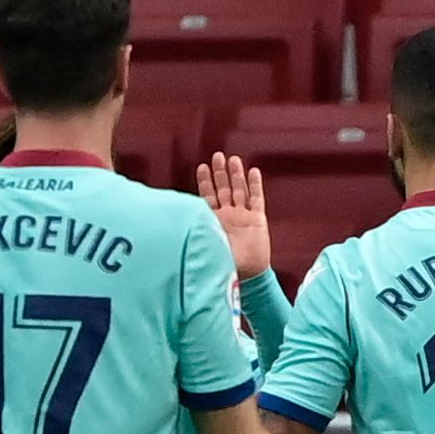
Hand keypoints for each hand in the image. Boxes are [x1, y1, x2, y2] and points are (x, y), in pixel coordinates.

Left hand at [199, 153, 271, 282]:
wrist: (247, 277)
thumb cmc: (224, 264)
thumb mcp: (206, 244)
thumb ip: (197, 232)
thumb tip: (176, 224)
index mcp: (214, 221)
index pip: (209, 196)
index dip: (205, 182)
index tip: (202, 167)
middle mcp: (228, 216)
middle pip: (224, 189)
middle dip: (220, 173)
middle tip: (217, 156)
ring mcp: (244, 217)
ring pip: (239, 190)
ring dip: (236, 175)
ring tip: (233, 159)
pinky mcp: (257, 220)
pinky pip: (257, 199)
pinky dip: (255, 185)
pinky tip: (253, 172)